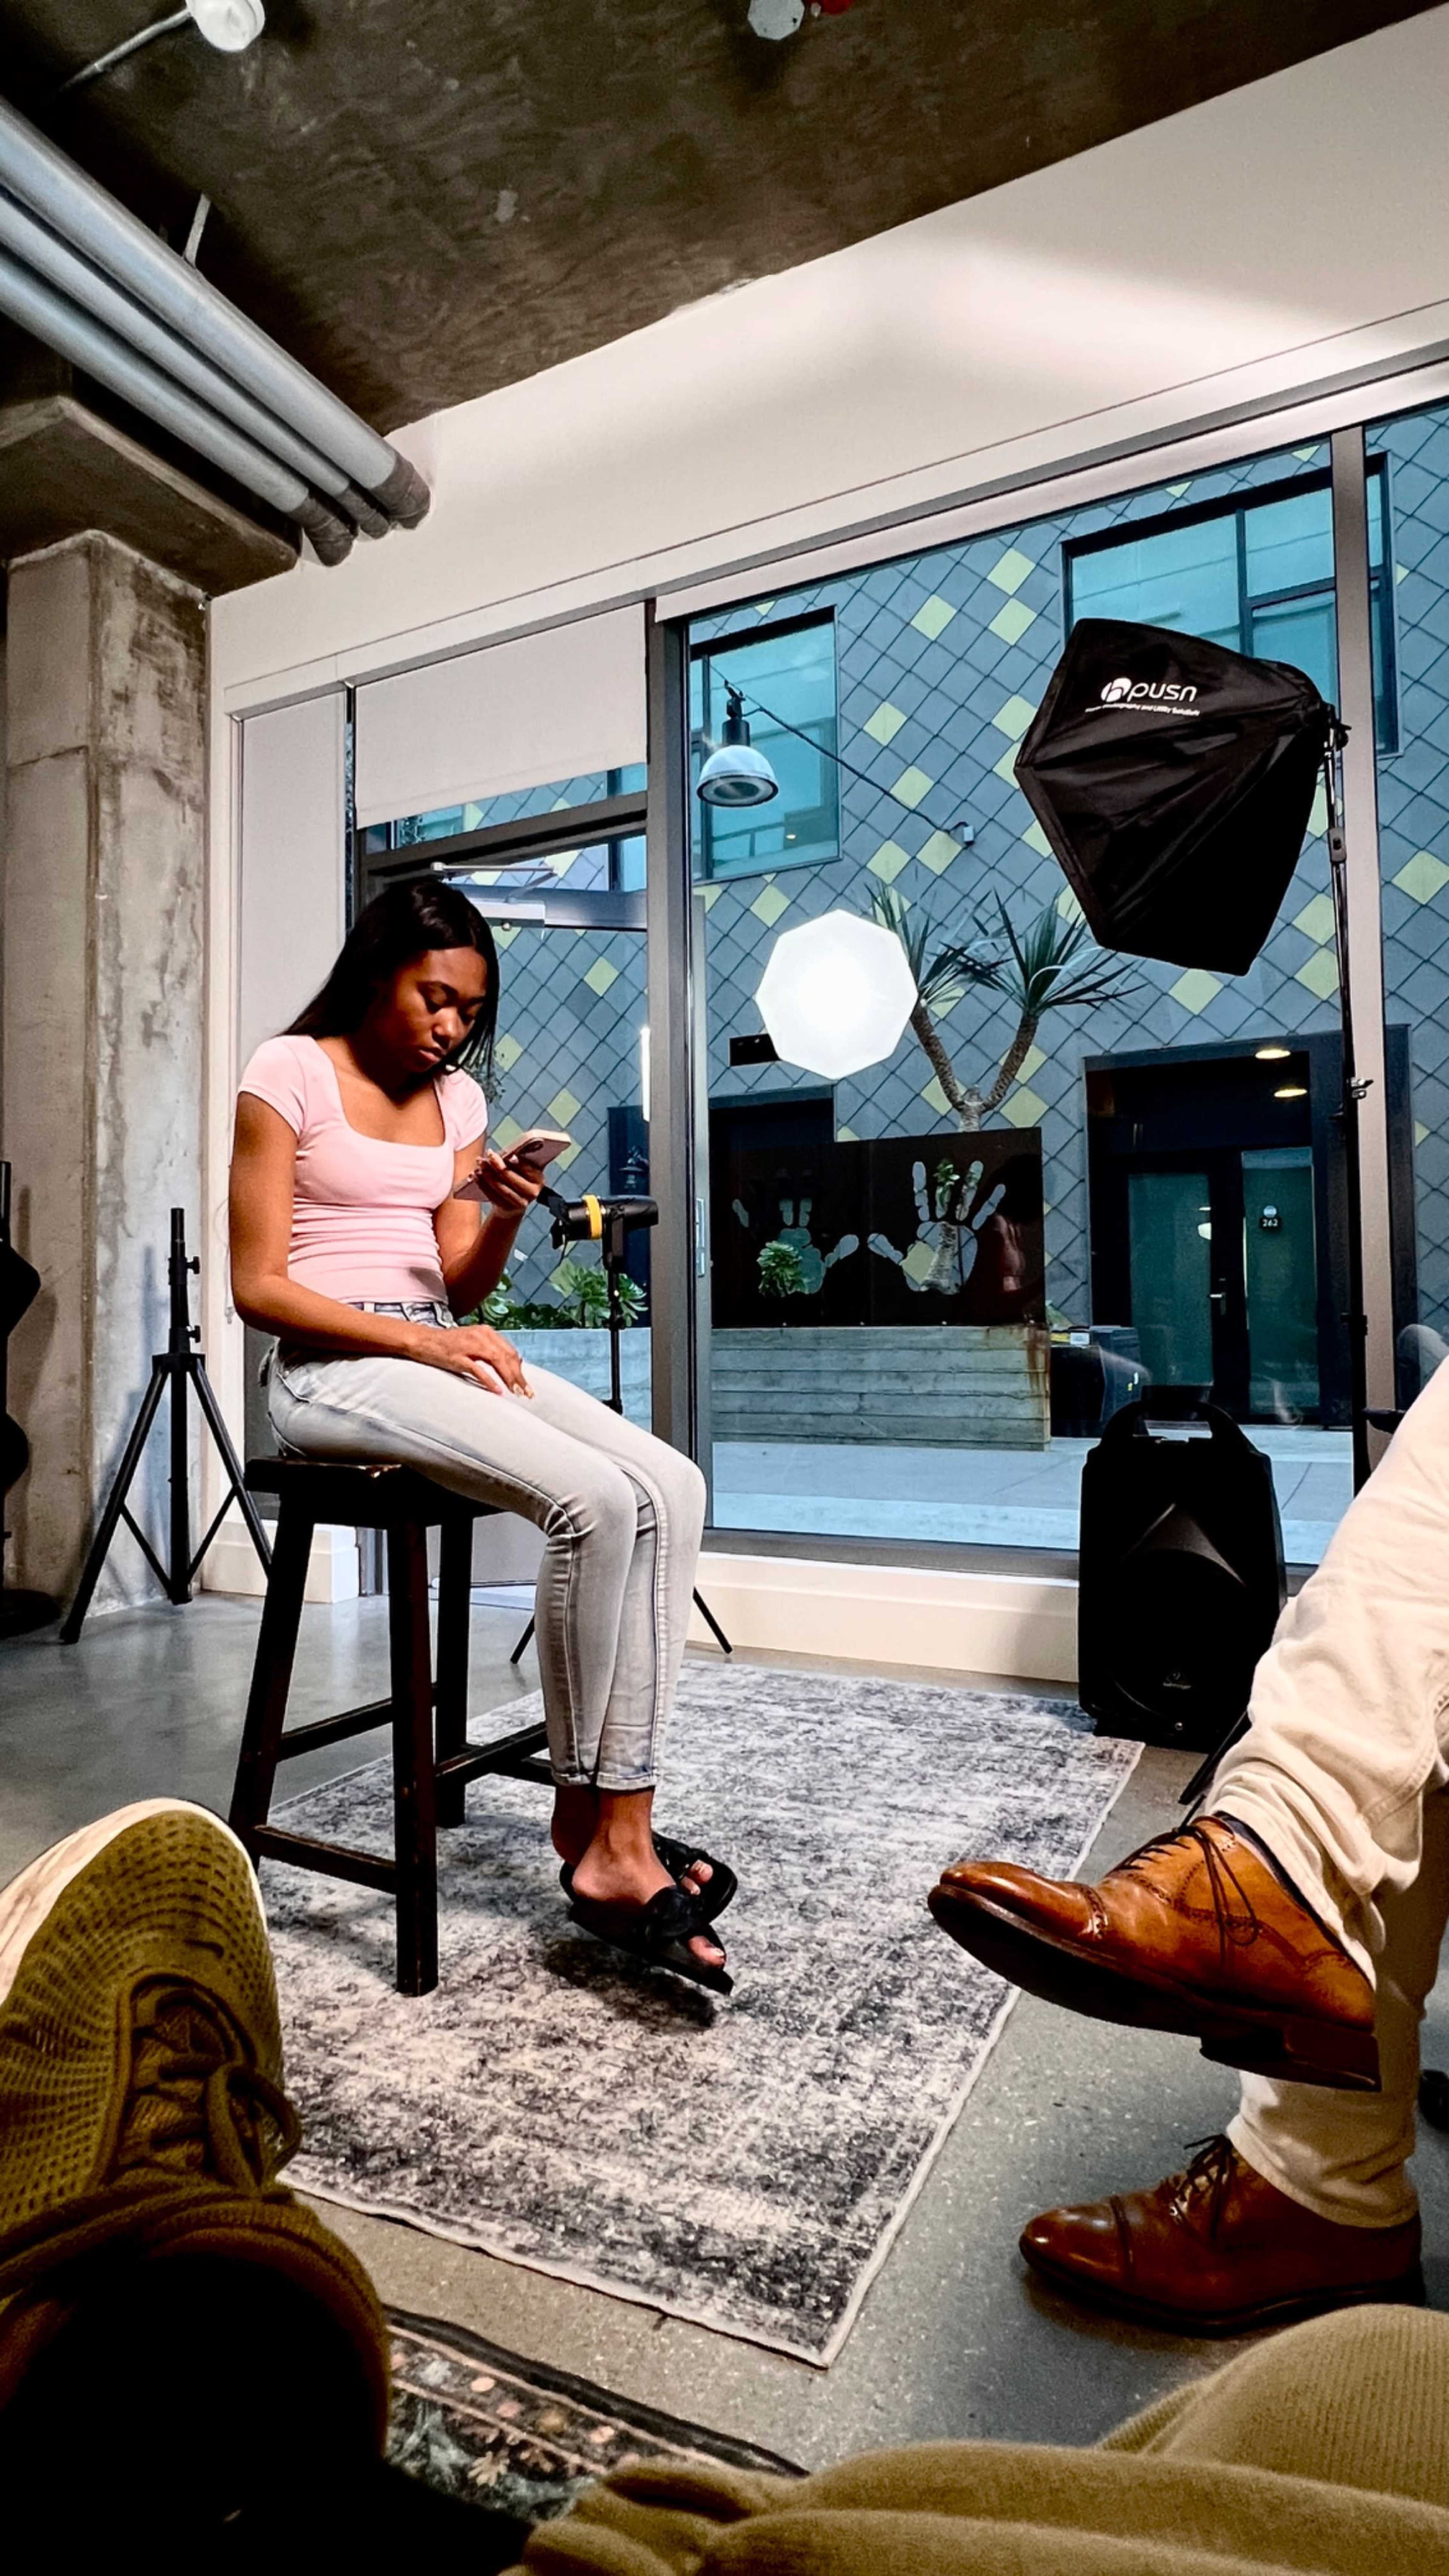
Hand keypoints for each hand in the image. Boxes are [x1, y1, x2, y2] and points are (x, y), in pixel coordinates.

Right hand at [410, 1321, 531, 1395]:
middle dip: (518, 1376)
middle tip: (526, 1393)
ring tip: (516, 1392)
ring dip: (509, 1378)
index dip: (520, 1369)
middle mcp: (481, 1336)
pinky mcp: (457, 1356)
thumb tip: (512, 1365)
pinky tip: (497, 1391)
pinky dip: (489, 1380)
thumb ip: (491, 1351)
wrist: (423, 1340)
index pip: (510, 1352)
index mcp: (487, 1332)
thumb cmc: (449, 1344)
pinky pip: (477, 1369)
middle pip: (507, 1356)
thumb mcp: (473, 1343)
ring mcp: (469, 1345)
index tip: (526, 1385)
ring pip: (496, 1361)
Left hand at [468, 1149, 544, 1218]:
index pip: (526, 1167)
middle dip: (497, 1165)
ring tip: (480, 1164)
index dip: (513, 1159)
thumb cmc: (517, 1181)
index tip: (504, 1153)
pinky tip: (475, 1175)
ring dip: (487, 1174)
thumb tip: (501, 1155)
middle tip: (488, 1155)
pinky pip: (492, 1195)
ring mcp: (520, 1202)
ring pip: (500, 1186)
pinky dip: (482, 1184)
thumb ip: (515, 1161)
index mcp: (538, 1179)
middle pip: (510, 1177)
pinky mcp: (507, 1208)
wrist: (513, 1205)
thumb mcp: (522, 1170)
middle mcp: (532, 1192)